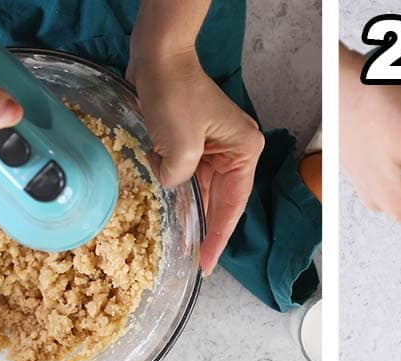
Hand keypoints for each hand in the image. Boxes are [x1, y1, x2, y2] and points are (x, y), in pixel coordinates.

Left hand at [128, 49, 263, 273]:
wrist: (157, 56)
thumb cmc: (175, 94)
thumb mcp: (180, 147)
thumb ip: (178, 179)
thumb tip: (172, 185)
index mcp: (243, 152)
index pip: (232, 205)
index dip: (219, 237)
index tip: (207, 264)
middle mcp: (234, 152)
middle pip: (220, 201)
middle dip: (206, 228)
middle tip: (196, 263)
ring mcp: (214, 147)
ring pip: (202, 190)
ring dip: (189, 209)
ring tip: (183, 242)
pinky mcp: (193, 141)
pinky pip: (187, 175)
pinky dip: (176, 187)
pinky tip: (167, 204)